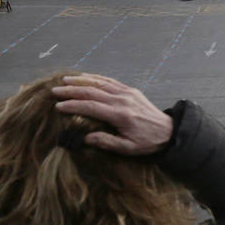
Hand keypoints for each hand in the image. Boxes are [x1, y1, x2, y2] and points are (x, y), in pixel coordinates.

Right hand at [52, 74, 172, 155]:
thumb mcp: (127, 148)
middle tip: (55, 90)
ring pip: (100, 83)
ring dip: (81, 81)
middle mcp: (122, 100)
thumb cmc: (147, 142)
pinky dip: (96, 78)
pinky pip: (111, 81)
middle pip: (92, 92)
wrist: (168, 131)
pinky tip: (85, 76)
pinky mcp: (131, 90)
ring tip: (65, 80)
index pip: (91, 106)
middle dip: (72, 90)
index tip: (58, 106)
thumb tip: (85, 137)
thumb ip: (106, 142)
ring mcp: (127, 93)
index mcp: (120, 114)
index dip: (73, 105)